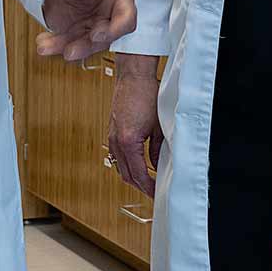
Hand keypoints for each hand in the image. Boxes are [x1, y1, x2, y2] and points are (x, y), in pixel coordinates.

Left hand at [34, 0, 136, 61]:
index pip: (127, 18)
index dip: (115, 30)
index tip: (97, 35)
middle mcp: (108, 16)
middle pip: (104, 39)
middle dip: (86, 47)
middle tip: (69, 51)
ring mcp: (92, 27)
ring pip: (84, 46)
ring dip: (65, 48)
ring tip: (46, 46)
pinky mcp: (76, 34)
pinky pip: (67, 44)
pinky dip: (54, 46)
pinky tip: (43, 44)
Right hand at [106, 53, 160, 195]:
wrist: (133, 77)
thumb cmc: (146, 95)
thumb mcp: (159, 127)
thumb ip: (158, 150)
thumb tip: (159, 166)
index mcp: (128, 141)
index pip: (139, 174)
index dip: (149, 187)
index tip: (158, 193)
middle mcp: (116, 141)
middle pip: (126, 175)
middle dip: (141, 186)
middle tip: (154, 191)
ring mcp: (111, 137)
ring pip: (119, 167)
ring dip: (132, 177)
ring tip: (148, 181)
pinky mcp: (112, 132)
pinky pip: (116, 156)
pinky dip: (126, 165)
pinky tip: (137, 165)